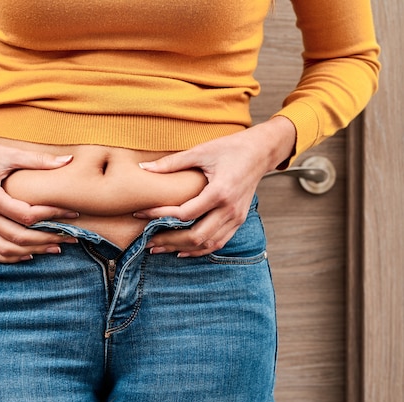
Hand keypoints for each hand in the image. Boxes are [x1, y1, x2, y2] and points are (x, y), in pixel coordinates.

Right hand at [0, 118, 79, 262]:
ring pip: (6, 249)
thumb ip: (39, 160)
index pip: (26, 215)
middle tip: (69, 238)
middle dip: (47, 239)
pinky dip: (11, 257)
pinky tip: (29, 254)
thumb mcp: (10, 154)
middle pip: (18, 237)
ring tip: (54, 248)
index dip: (51, 216)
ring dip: (32, 251)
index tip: (71, 213)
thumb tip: (69, 160)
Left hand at [135, 116, 295, 256]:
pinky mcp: (238, 220)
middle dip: (168, 240)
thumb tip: (144, 167)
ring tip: (159, 248)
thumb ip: (172, 162)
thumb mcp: (201, 151)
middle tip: (146, 240)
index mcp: (220, 192)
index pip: (185, 213)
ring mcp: (236, 217)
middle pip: (195, 235)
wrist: (262, 152)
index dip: (160, 215)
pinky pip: (218, 242)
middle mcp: (229, 209)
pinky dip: (199, 249)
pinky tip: (181, 251)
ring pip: (206, 243)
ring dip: (181, 248)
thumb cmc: (232, 148)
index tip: (141, 214)